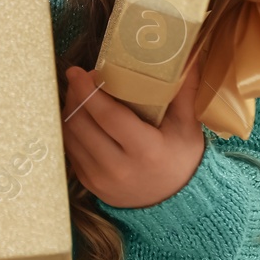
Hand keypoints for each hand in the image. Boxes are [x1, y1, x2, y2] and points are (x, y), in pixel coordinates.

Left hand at [61, 60, 204, 208]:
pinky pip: (71, 150)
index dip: (88, 91)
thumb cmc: (182, 159)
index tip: (77, 71)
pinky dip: (72, 129)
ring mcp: (101, 179)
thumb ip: (184, 92)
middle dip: (76, 95)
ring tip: (80, 94)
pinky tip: (82, 117)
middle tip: (82, 78)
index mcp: (146, 151)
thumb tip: (189, 56)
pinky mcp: (90, 184)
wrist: (176, 204)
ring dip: (70, 110)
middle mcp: (119, 168)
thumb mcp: (188, 128)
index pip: (108, 116)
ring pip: (72, 136)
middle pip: (83, 124)